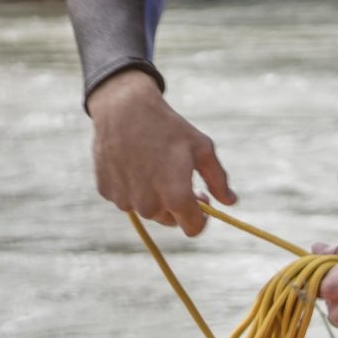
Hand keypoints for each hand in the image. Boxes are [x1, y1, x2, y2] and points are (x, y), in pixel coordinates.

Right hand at [86, 69, 236, 235]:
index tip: (200, 197)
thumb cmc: (168, 127)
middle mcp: (148, 206)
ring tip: (153, 164)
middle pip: (170, 220)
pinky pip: (125, 197)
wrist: (124, 108)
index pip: (194, 228)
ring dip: (153, 195)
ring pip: (146, 209)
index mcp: (176, 198)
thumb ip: (218, 179)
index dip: (201, 216)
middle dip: (177, 204)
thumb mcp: (202, 148)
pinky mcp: (106, 192)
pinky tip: (133, 161)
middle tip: (178, 177)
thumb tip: (230, 202)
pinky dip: (131, 186)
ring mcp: (124, 201)